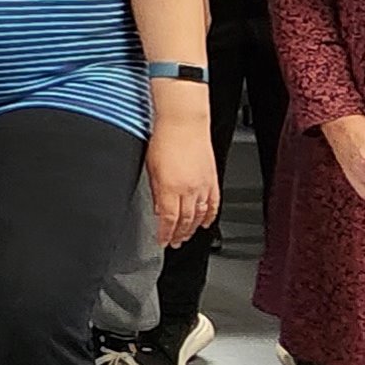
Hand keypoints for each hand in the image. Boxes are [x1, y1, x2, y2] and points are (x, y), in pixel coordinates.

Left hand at [144, 126, 216, 244]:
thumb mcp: (151, 168)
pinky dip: (211, 215)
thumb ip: (155, 191)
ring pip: (201, 215)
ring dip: (194, 228)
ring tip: (188, 236)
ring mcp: (203, 185)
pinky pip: (214, 203)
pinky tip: (207, 221)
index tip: (162, 241)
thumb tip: (157, 208)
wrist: (184, 122)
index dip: (165, 234)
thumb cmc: (165, 139)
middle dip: (179, 235)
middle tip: (175, 242)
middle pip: (185, 221)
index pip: (168, 220)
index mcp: (170, 189)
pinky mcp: (213, 179)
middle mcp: (188, 190)